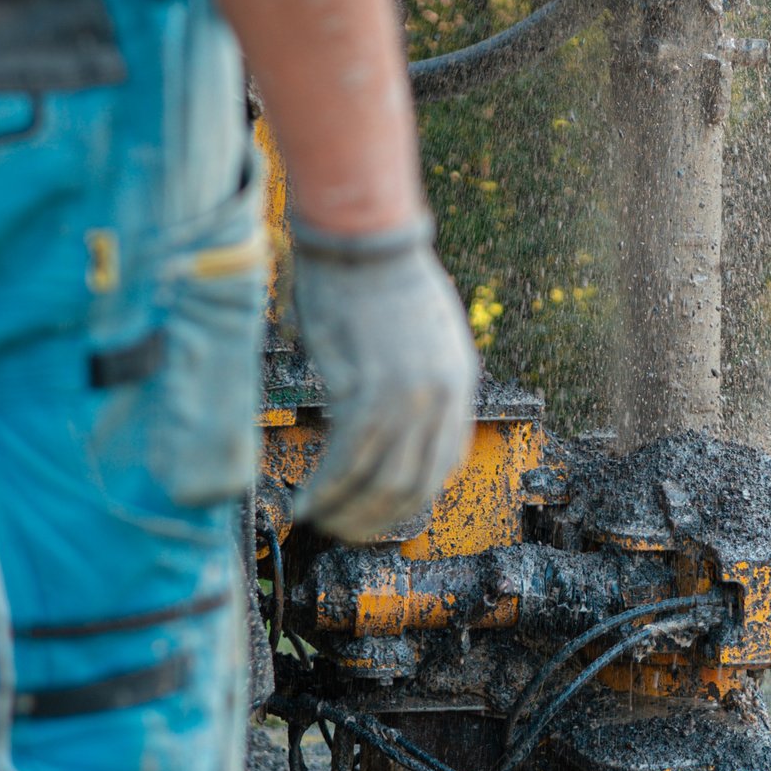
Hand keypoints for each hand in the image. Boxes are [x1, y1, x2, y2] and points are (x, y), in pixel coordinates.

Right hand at [288, 215, 477, 541]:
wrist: (364, 238)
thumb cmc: (379, 278)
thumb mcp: (425, 335)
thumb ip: (419, 379)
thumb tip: (390, 419)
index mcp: (461, 384)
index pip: (445, 464)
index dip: (410, 498)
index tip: (379, 513)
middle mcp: (443, 398)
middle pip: (416, 485)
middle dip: (378, 519)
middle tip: (344, 532)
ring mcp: (408, 398)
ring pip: (382, 482)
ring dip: (348, 513)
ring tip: (320, 521)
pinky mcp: (367, 391)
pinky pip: (348, 461)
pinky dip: (327, 490)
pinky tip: (308, 502)